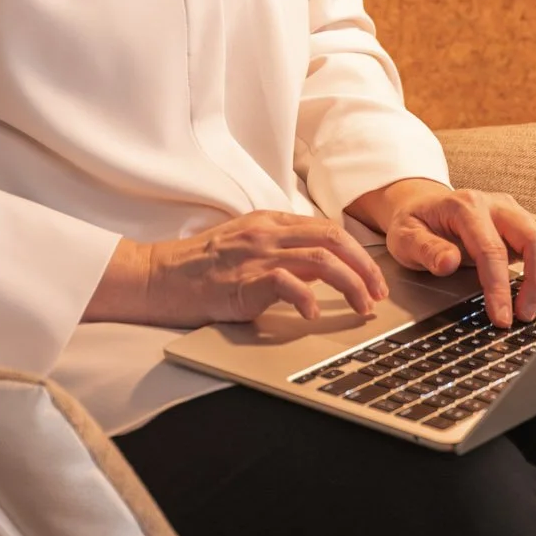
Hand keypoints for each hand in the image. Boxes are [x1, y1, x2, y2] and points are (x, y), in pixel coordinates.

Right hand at [85, 212, 388, 327]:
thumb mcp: (244, 247)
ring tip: (362, 307)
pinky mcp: (243, 279)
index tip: (372, 279)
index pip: (327, 228)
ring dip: (351, 284)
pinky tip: (314, 314)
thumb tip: (319, 271)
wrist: (156, 276)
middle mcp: (267, 232)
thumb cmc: (198, 268)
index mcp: (269, 222)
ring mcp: (256, 254)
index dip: (358, 253)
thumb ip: (280, 251)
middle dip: (366, 266)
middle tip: (379, 294)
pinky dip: (308, 298)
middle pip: (334, 238)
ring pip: (322, 259)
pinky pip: (287, 283)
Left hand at [349, 177, 535, 328]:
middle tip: (527, 316)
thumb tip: (447, 263)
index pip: (491, 249)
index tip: (502, 318)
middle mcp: (497, 205)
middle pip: (534, 239)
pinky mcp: (528, 223)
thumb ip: (425, 250)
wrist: (423, 206)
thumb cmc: (415, 223)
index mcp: (466, 207)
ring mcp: (516, 212)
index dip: (499, 288)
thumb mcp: (405, 237)